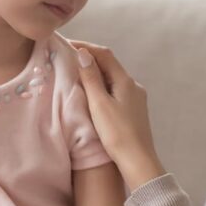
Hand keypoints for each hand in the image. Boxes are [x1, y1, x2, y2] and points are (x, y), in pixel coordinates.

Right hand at [72, 41, 164, 190]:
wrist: (138, 161)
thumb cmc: (117, 133)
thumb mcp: (99, 104)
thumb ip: (91, 78)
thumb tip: (84, 54)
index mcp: (126, 81)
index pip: (105, 54)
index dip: (86, 47)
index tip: (67, 45)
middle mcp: (133, 86)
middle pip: (110, 65)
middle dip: (90, 58)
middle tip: (68, 58)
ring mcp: (135, 98)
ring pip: (113, 78)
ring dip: (96, 73)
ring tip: (76, 74)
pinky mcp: (134, 110)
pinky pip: (115, 90)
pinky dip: (102, 86)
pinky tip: (92, 94)